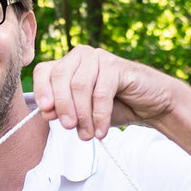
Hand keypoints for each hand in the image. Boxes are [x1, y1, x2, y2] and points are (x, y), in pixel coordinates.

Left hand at [32, 45, 175, 139]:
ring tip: (87, 135)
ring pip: (79, 86)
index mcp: (67, 64)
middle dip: (62, 106)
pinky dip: (99, 116)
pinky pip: (100, 93)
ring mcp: (99, 58)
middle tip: (69, 128)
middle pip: (60, 78)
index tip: (45, 112)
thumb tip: (45, 112)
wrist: (149, 105)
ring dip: (82, 115)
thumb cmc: (113, 107)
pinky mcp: (116, 66)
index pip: (44, 71)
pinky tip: (101, 131)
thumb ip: (63, 111)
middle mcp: (80, 56)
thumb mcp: (82, 113)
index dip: (41, 90)